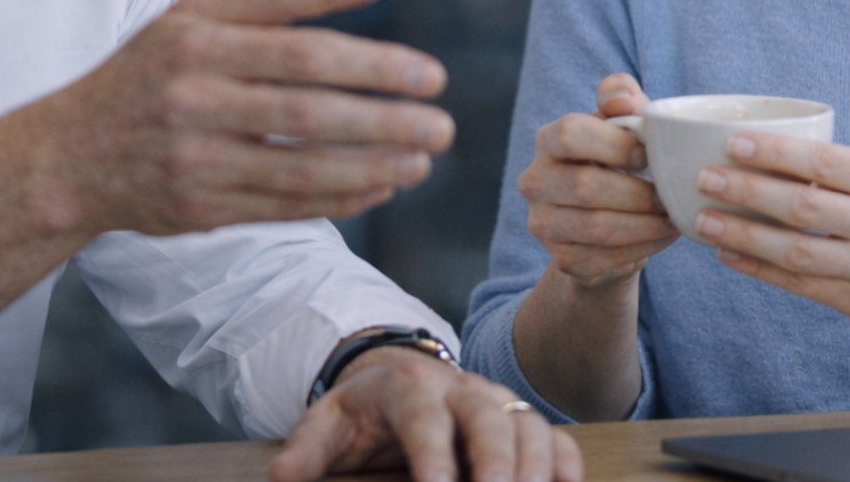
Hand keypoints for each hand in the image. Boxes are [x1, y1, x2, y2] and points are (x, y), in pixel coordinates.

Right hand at [36, 0, 455, 236]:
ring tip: (427, 150)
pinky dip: (342, 194)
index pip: (267, 2)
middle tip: (438, 89)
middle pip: (302, 83)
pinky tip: (386, 182)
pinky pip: (286, 201)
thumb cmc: (146, 77)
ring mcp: (195, 149)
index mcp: (192, 30)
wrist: (64, 160)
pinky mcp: (200, 204)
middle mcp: (192, 85)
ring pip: (301, 151)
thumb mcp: (187, 22)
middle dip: (379, 86)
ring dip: (374, 151)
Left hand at [270, 350, 582, 481]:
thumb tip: (283, 476)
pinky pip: (555, 438)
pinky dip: (566, 465)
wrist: (396, 378)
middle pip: (489, 419)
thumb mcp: (327, 424)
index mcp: (410, 388)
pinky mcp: (521, 420)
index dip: (434, 455)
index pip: (424, 419)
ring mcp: (497, 403)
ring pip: (529, 426)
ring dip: (536, 467)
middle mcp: (462, 390)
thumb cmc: (363, 413)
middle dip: (498, 463)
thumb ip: (307, 450)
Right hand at [517, 73, 676, 289]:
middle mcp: (535, 182)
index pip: (570, 134)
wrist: (606, 219)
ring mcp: (543, 224)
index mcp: (548, 140)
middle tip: (669, 196)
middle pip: (586, 187)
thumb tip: (624, 99)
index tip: (648, 154)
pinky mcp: (562, 259)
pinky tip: (662, 236)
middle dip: (637, 193)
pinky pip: (605, 257)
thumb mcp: (623, 122)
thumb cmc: (617, 158)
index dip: (614, 144)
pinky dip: (642, 247)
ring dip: (645, 224)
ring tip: (672, 217)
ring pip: (598, 227)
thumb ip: (622, 98)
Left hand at [691, 134, 849, 399]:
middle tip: (706, 180)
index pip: (824, 162)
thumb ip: (839, 169)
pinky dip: (759, 270)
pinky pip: (800, 286)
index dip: (775, 154)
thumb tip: (759, 150)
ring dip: (743, 236)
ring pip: (796, 253)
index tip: (733, 144)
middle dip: (748, 193)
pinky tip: (729, 254)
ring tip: (704, 220)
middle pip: (804, 209)